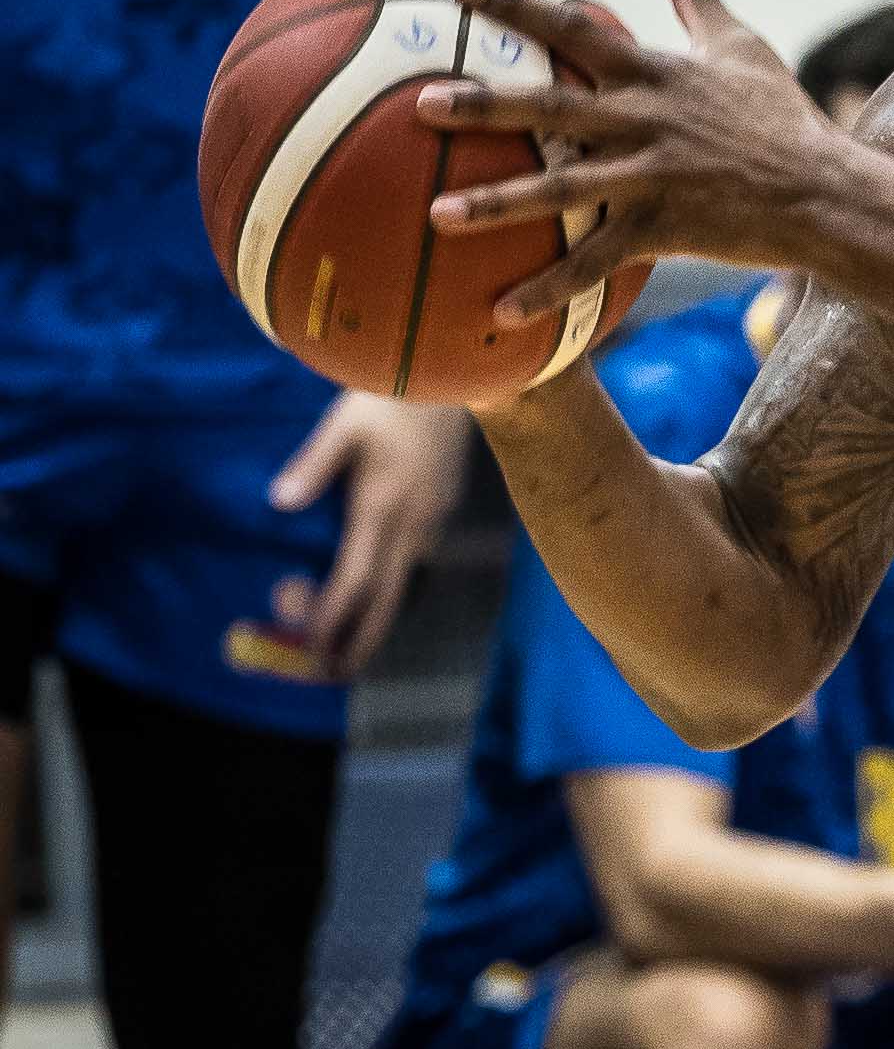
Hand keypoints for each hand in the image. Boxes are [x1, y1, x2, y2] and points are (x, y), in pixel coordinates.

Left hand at [270, 393, 468, 676]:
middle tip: (331, 673)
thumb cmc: (393, 392)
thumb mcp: (344, 422)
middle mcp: (412, 525)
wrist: (458, 374)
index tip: (307, 645)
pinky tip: (375, 594)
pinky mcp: (440, 511)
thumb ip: (314, 465)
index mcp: (383, 507)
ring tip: (350, 647)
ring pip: (403, 587)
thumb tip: (279, 502)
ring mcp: (431, 521)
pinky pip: (413, 566)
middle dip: (358, 642)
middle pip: (385, 601)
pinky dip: (390, 591)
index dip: (329, 617)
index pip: (355, 580)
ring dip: (375, 621)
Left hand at [421, 0, 838, 330]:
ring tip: (438, 214)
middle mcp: (644, 120)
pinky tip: (503, 311)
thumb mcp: (743, 47)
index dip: (516, 9)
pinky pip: (598, 263)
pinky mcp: (664, 230)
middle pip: (551, 108)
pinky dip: (551, 288)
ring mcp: (652, 177)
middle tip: (422, 103)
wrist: (825, 192)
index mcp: (655, 73)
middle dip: (484, 104)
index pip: (574, 30)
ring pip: (562, 188)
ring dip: (497, 202)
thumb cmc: (782, 118)